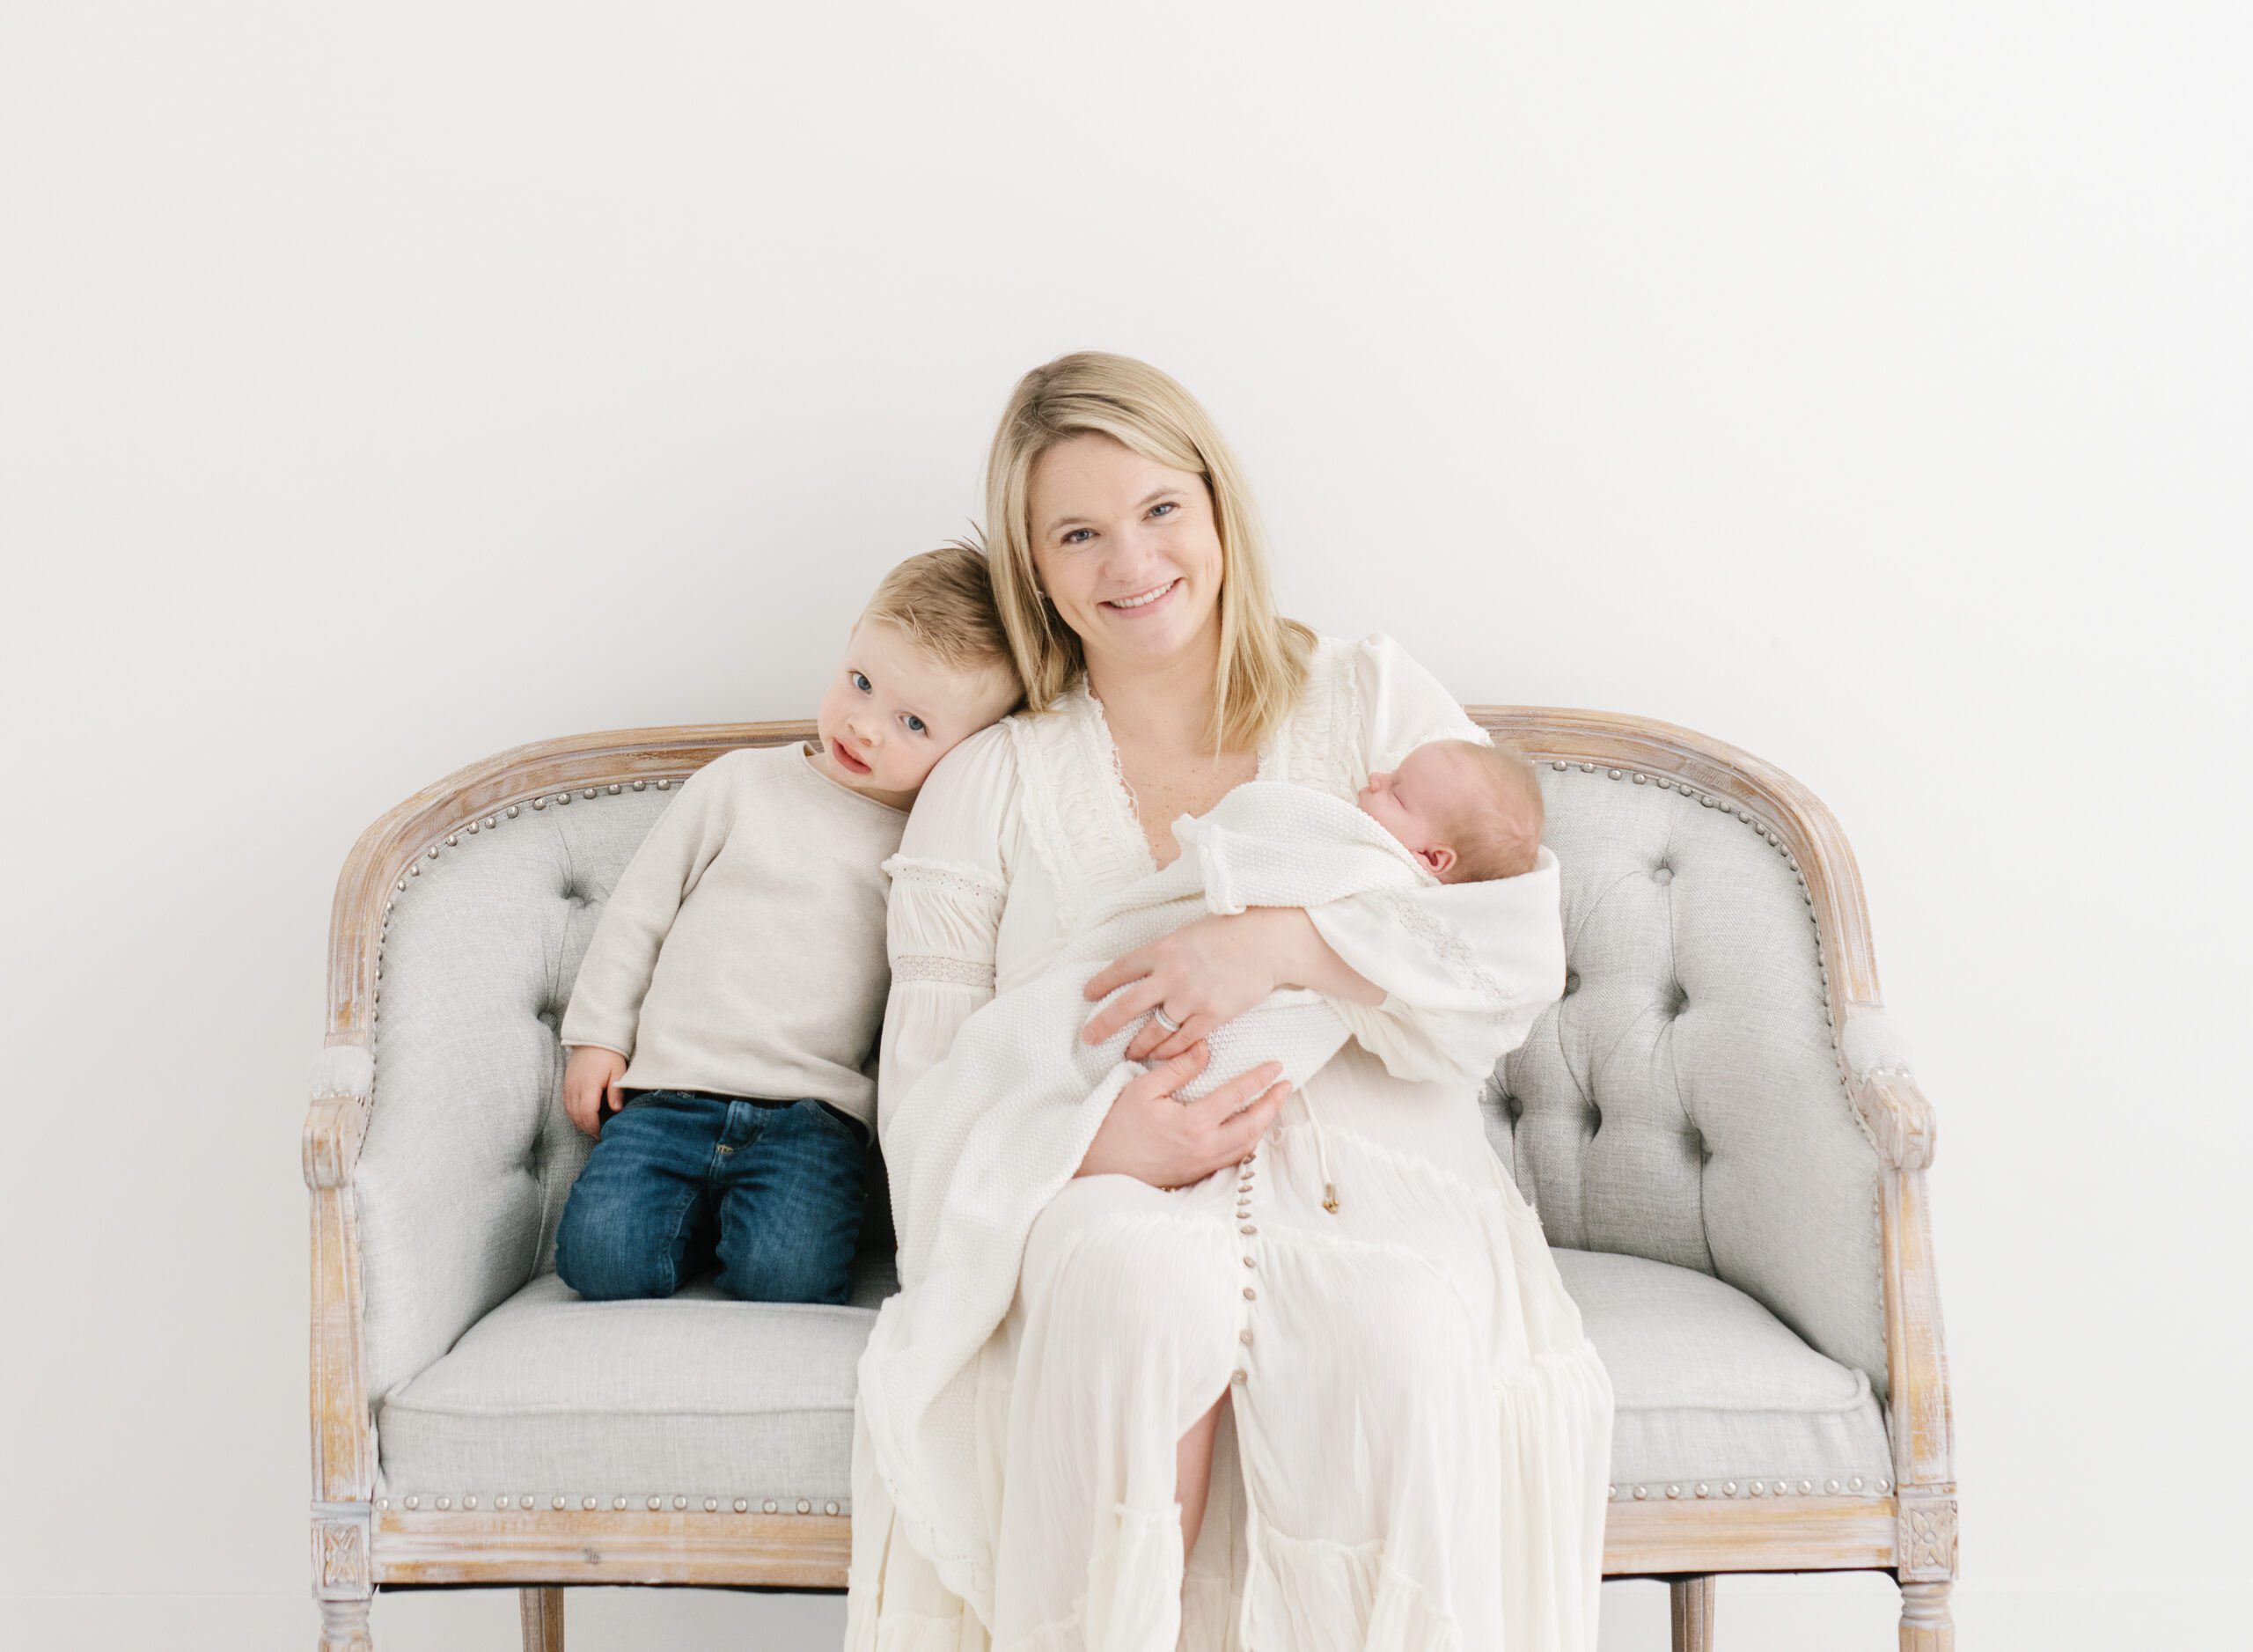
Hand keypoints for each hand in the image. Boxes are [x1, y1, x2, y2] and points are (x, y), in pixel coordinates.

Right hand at [563, 1045, 627, 1137]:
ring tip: (592, 1127)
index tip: (603, 1132)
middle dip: (588, 1128)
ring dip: (580, 1122)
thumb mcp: (617, 1071)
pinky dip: (574, 1114)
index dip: (594, 1126)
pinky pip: (567, 1104)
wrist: (593, 1038)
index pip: (588, 1113)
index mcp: (588, 1085)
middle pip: (577, 1116)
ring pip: (570, 1112)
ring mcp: (568, 1086)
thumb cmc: (609, 1054)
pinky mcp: (566, 1084)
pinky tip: (584, 1116)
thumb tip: (617, 1110)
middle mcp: (575, 1087)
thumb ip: (616, 1091)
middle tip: (599, 1133)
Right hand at [1075, 1041, 1291, 1188]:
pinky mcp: (1197, 1174)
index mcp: (1193, 1124)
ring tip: (1272, 1105)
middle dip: (1273, 1105)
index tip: (1276, 1066)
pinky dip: (1247, 1142)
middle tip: (1286, 1086)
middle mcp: (1205, 1147)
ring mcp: (1203, 1164)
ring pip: (1246, 1146)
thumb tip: (1204, 1049)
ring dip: (1264, 1125)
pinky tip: (1248, 1130)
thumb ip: (1177, 1068)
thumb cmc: (1117, 1126)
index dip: (1259, 1079)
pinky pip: (1233, 1158)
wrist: (1100, 1167)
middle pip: (1253, 1126)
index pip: (1237, 1097)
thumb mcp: (1143, 1089)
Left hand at [1081, 911, 1289, 1062]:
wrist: (1266, 942)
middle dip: (1104, 1025)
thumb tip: (1147, 970)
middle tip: (1090, 1038)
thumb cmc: (1229, 932)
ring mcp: (1191, 997)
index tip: (1087, 995)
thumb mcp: (1187, 934)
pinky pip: (1183, 1041)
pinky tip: (1161, 1057)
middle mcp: (1170, 975)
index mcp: (1161, 949)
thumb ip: (1166, 953)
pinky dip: (1170, 1052)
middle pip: (1126, 1006)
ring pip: (1154, 1032)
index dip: (1100, 984)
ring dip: (1139, 1046)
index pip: (1120, 969)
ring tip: (1129, 1054)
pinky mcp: (1212, 1015)